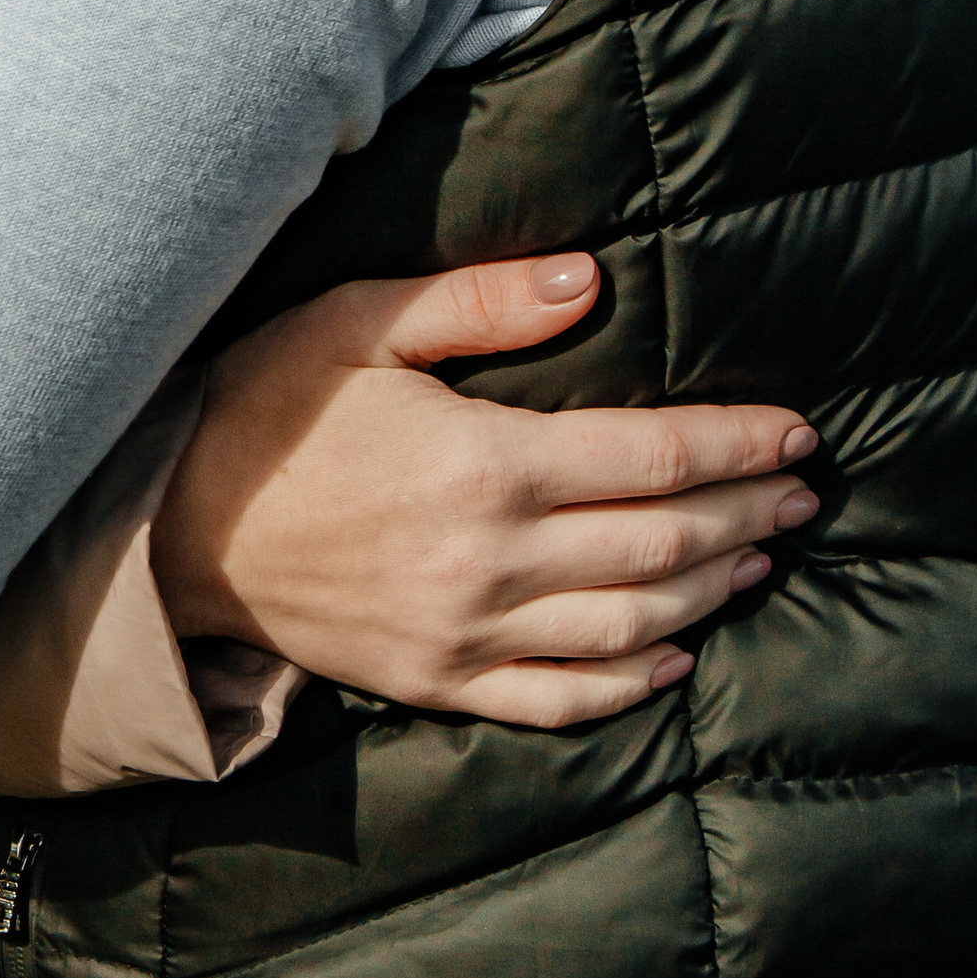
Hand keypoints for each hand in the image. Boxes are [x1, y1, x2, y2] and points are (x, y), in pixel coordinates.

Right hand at [150, 254, 818, 730]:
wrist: (174, 529)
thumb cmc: (266, 407)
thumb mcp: (359, 322)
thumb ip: (482, 300)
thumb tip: (590, 280)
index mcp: (485, 463)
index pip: (653, 458)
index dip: (737, 445)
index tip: (798, 434)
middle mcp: (492, 559)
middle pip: (663, 541)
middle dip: (746, 512)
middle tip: (802, 492)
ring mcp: (468, 632)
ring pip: (633, 622)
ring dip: (712, 590)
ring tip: (760, 555)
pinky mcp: (438, 680)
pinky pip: (561, 697)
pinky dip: (632, 682)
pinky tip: (674, 656)